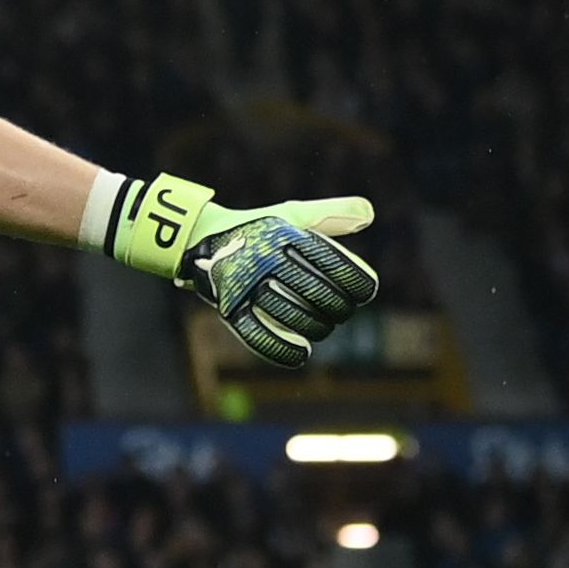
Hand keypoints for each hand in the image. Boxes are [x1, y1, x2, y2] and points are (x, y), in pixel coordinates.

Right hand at [100, 175, 381, 366]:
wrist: (198, 237)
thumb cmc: (256, 228)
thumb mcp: (290, 214)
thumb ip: (331, 214)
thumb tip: (370, 213)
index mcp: (286, 234)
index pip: (334, 264)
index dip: (358, 283)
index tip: (365, 292)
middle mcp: (267, 258)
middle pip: (320, 294)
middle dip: (340, 308)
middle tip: (342, 311)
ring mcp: (246, 284)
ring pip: (296, 317)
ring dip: (318, 328)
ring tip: (323, 327)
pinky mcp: (229, 307)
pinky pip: (259, 335)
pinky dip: (284, 350)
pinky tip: (302, 354)